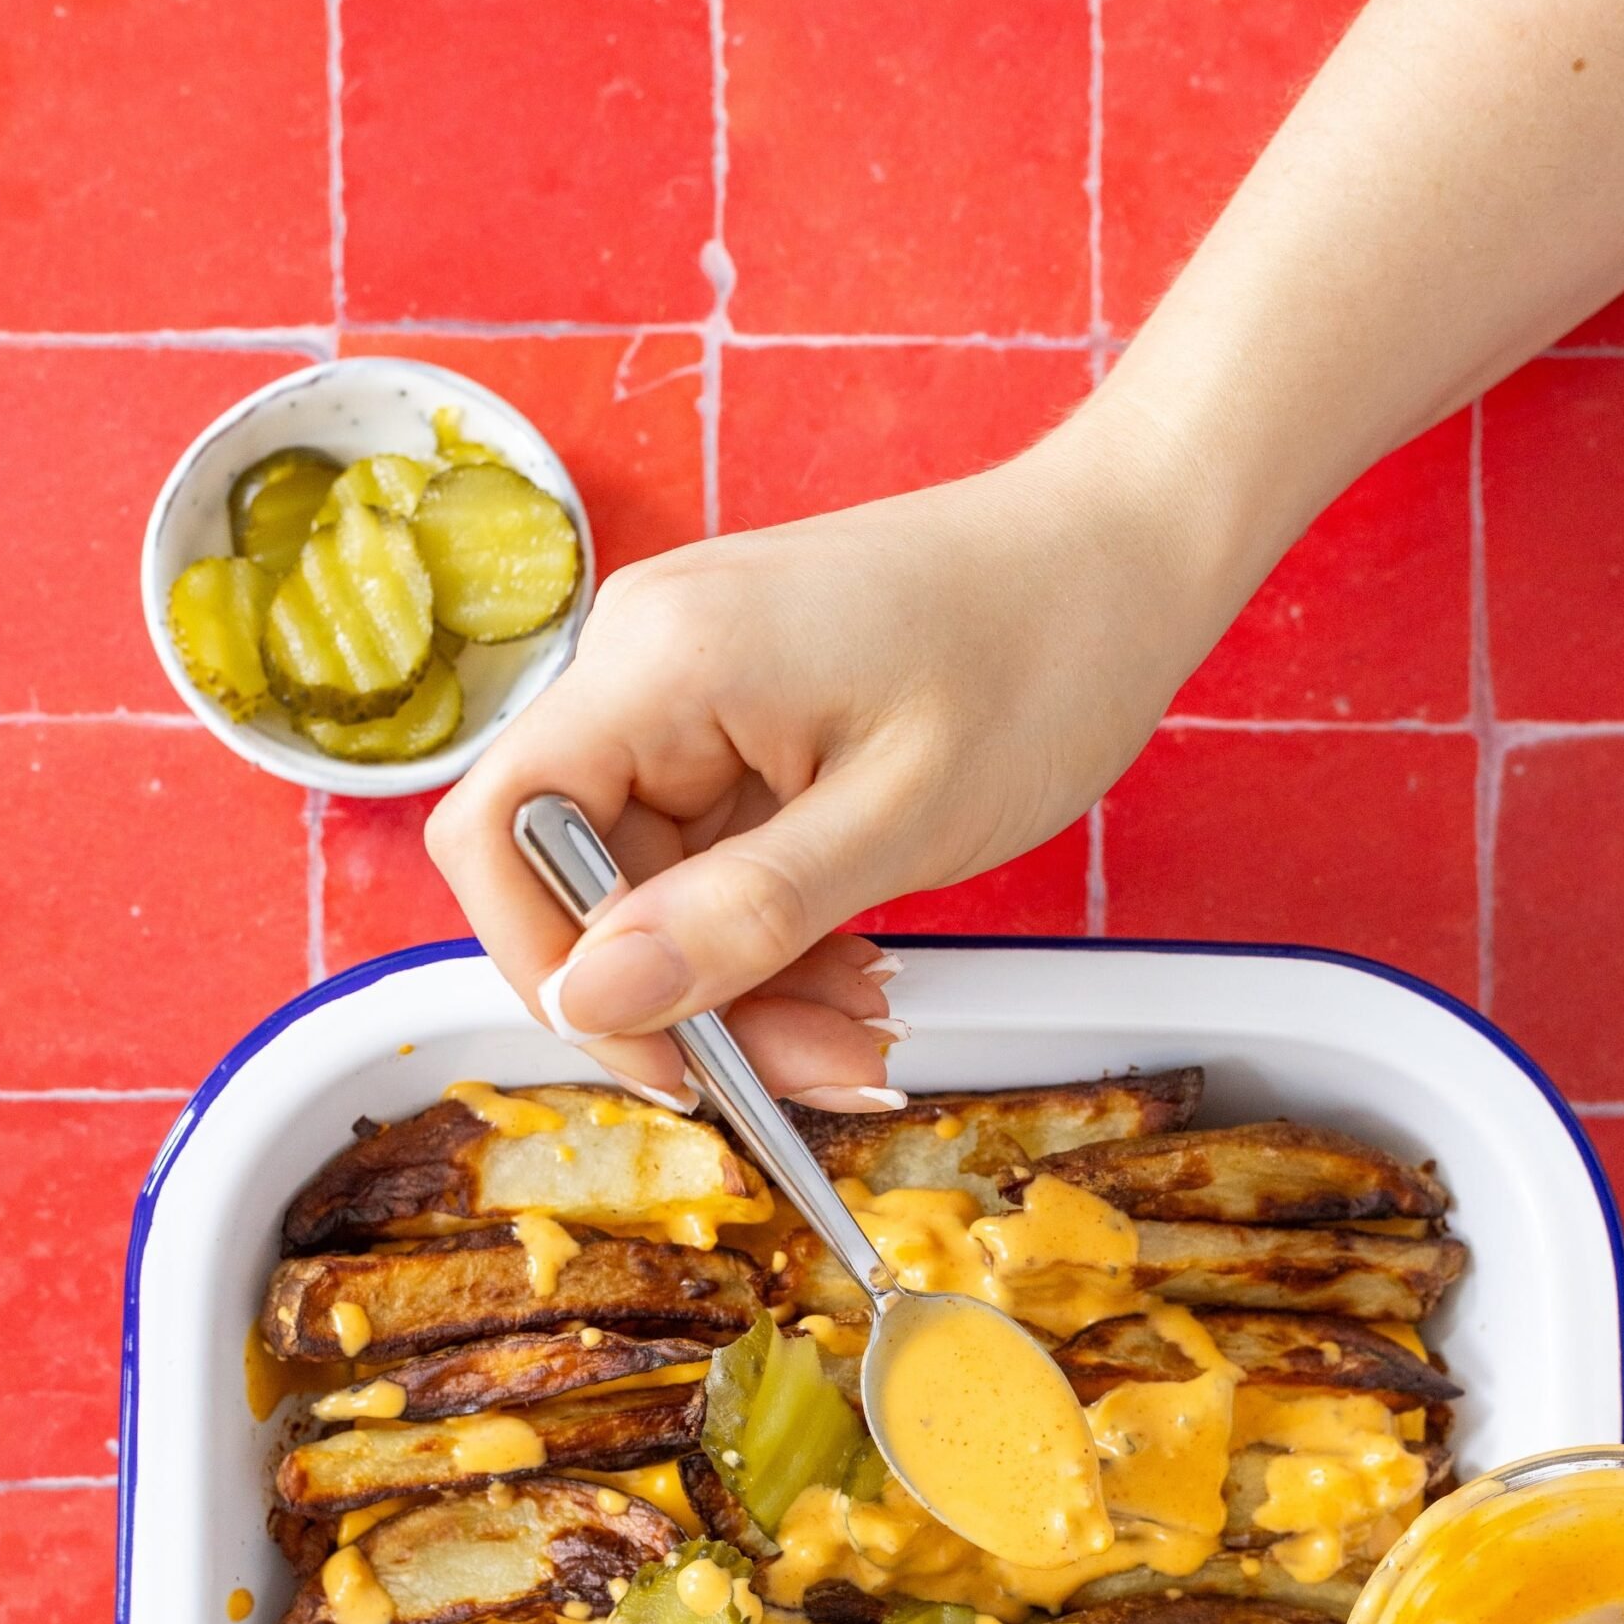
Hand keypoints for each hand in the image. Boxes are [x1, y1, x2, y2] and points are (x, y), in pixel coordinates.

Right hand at [425, 422, 1208, 1107]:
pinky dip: (773, 931)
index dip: (548, 966)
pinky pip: (713, 858)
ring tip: (860, 1032)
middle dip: (687, 998)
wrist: (1126, 551)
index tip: (661, 1053)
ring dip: (745, 981)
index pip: (498, 830)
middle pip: (584, 879)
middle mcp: (647, 662)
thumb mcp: (898, 821)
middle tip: (811, 1072)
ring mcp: (690, 689)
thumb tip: (592, 1000)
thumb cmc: (1042, 648)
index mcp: (661, 661)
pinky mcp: (737, 717)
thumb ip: (738, 917)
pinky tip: (852, 969)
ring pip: (655, 888)